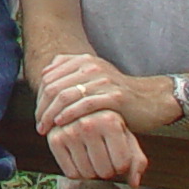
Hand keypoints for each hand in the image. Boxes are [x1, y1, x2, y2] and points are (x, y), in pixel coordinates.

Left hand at [35, 50, 165, 132]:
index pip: (50, 76)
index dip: (39, 96)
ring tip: (45, 128)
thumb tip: (44, 72)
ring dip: (52, 114)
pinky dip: (69, 115)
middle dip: (42, 107)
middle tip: (39, 124)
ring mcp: (103, 80)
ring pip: (66, 95)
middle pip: (55, 86)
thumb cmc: (117, 94)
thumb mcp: (93, 77)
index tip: (38, 114)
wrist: (151, 100)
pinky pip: (84, 105)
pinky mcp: (114, 97)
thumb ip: (70, 71)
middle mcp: (91, 66)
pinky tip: (61, 124)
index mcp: (83, 60)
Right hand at [45, 110, 150, 186]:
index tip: (118, 153)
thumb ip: (137, 162)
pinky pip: (71, 173)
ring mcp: (68, 130)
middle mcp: (87, 123)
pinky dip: (77, 172)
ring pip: (87, 174)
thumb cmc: (111, 131)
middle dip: (107, 170)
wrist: (83, 116)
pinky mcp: (54, 139)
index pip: (122, 165)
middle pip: (104, 171)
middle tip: (104, 155)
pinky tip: (79, 157)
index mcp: (109, 120)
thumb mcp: (128, 141)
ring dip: (92, 171)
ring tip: (91, 155)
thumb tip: (134, 183)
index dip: (122, 166)